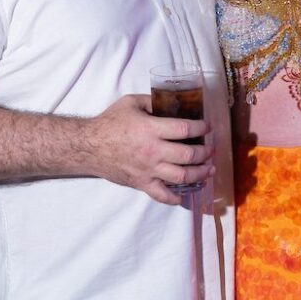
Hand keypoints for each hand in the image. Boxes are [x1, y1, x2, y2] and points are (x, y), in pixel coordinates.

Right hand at [87, 94, 212, 204]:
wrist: (89, 146)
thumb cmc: (109, 122)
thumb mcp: (131, 102)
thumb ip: (153, 101)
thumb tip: (170, 101)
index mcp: (151, 129)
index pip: (185, 130)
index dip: (201, 128)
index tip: (208, 126)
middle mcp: (153, 152)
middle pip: (188, 156)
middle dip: (205, 153)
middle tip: (211, 149)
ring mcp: (148, 170)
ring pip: (182, 177)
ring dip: (200, 174)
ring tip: (209, 170)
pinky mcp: (142, 183)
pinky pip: (162, 195)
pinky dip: (175, 198)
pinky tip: (184, 194)